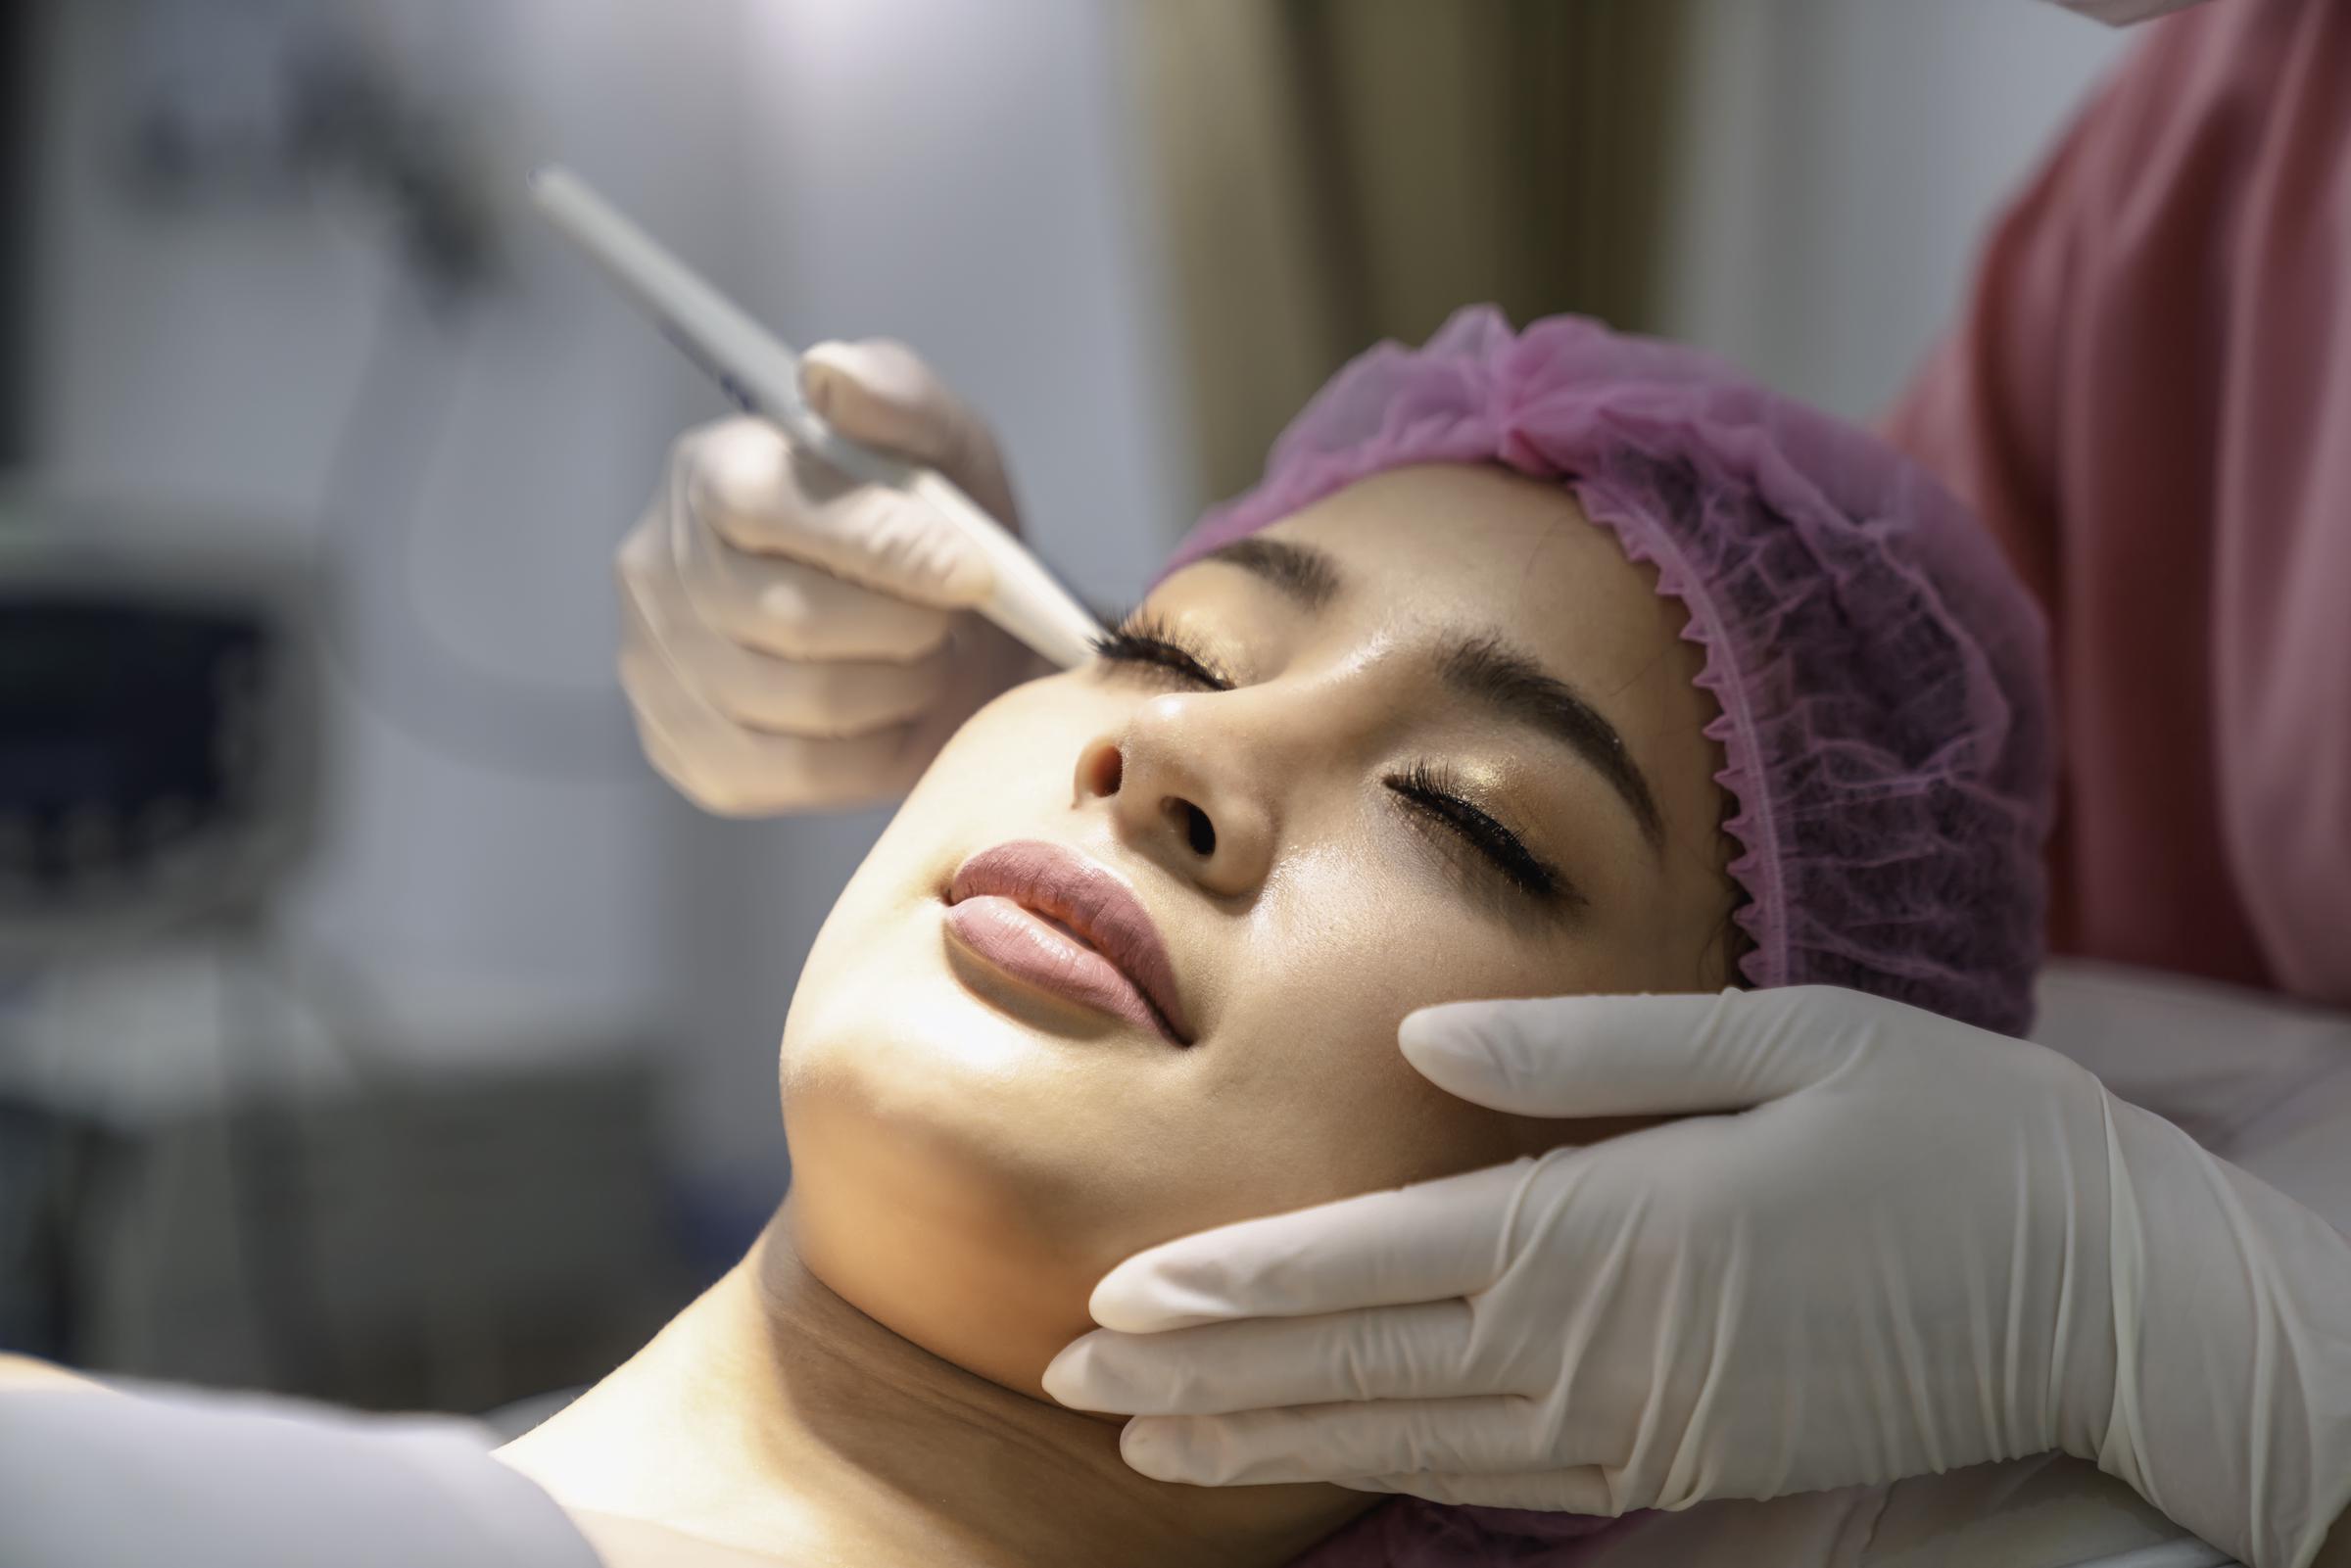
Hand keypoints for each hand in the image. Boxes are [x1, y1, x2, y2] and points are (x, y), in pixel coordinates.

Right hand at [617, 341, 1043, 813]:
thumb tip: (828, 372)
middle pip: (785, 618)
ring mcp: (658, 668)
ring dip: (899, 687)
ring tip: (926, 659)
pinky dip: (872, 752)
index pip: (768, 509)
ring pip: (800, 701)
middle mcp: (657, 567)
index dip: (880, 546)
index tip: (974, 570)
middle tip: (954, 621)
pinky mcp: (688, 754)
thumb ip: (897, 396)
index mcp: (710, 471)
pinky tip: (893, 713)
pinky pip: (794, 774)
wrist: (945, 636)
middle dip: (904, 626)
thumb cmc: (935, 530)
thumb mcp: (941, 444)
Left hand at [1044, 987, 2350, 1567]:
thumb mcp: (1782, 1040)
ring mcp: (1636, 1426)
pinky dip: (1385, 1470)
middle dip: (1202, 1376)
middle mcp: (1598, 1346)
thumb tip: (1420, 1031)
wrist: (2101, 1286)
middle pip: (1357, 1369)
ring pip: (1406, 1441)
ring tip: (1145, 1441)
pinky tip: (1316, 1461)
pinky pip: (1498, 1476)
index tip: (1114, 1296)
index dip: (1233, 1285)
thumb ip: (1586, 1049)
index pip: (1370, 1266)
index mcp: (1608, 1227)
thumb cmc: (1944, 1126)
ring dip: (1266, 1442)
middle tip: (1070, 1379)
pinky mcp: (1679, 1462)